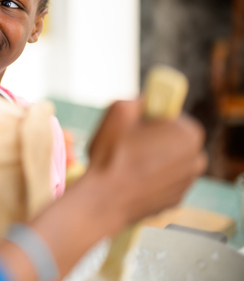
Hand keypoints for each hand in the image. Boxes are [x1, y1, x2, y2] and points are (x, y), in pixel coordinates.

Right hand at [0, 99, 207, 280]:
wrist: (104, 200)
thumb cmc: (111, 155)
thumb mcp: (118, 110)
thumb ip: (137, 99)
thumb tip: (144, 102)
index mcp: (188, 134)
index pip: (172, 115)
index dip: (150, 117)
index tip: (133, 124)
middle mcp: (196, 158)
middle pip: (173, 138)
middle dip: (154, 137)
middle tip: (128, 142)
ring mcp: (187, 183)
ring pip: (169, 160)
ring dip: (152, 158)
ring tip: (126, 162)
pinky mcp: (175, 200)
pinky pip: (163, 181)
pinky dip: (150, 178)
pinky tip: (130, 178)